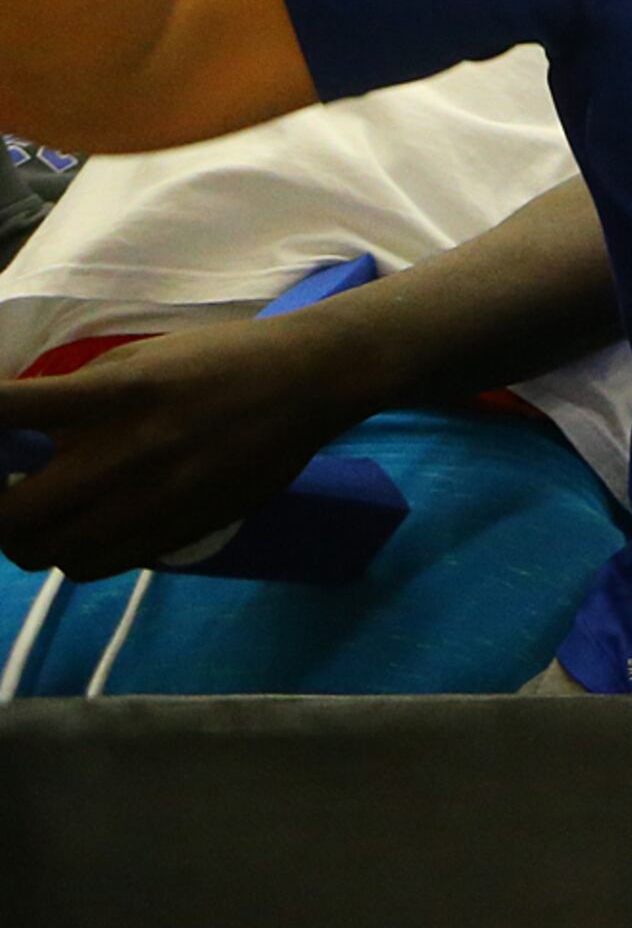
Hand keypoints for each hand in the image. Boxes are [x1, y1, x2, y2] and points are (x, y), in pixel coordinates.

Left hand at [0, 313, 377, 576]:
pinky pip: (91, 567)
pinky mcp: (174, 533)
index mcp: (113, 396)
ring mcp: (151, 503)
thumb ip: (76, 398)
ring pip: (45, 554)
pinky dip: (71, 553)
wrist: (306, 385)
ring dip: (29, 537)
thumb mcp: (138, 361)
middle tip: (9, 491)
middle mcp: (125, 455)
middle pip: (11, 516)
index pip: (9, 411)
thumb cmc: (218, 361)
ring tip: (43, 513)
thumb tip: (17, 437)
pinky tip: (86, 528)